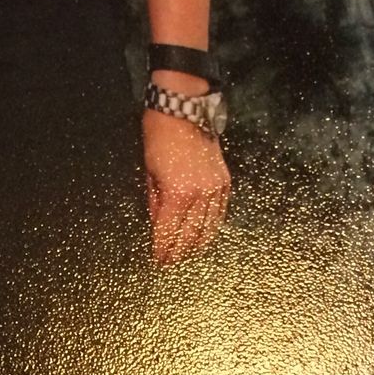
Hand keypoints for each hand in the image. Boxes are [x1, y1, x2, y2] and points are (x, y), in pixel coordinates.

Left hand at [143, 104, 230, 265]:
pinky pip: (221, 210)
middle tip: (171, 262)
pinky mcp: (224, 181)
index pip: (169, 232)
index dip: (163, 249)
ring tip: (189, 254)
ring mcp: (215, 188)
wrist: (184, 112)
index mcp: (177, 194)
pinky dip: (214, 225)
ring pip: (209, 226)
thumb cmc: (159, 140)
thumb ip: (154, 202)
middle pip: (190, 234)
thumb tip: (158, 223)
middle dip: (180, 251)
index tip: (159, 261)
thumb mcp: (149, 174)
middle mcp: (199, 195)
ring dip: (198, 243)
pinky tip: (207, 234)